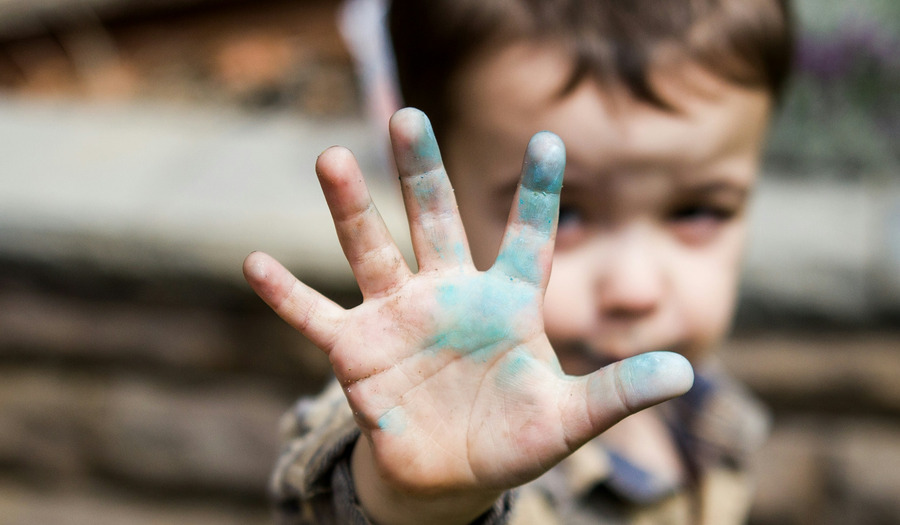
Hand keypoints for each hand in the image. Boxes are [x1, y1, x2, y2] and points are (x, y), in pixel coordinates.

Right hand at [243, 108, 693, 523]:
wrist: (451, 476)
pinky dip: (286, 295)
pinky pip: (316, 318)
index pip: (528, 237)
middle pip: (435, 221)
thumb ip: (618, 392)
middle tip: (410, 117)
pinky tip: (254, 264)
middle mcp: (449, 295)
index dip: (538, 193)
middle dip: (422, 172)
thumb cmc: (512, 440)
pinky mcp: (358, 353)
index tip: (551, 141)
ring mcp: (399, 319)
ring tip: (330, 158)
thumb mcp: (570, 418)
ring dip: (349, 210)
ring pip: (372, 252)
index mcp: (506, 303)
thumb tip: (686, 372)